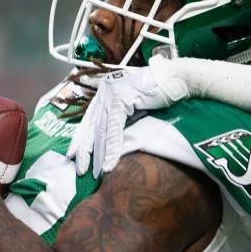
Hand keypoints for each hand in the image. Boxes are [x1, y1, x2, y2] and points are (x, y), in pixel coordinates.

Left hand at [66, 53, 188, 176]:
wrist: (177, 79)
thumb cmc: (159, 93)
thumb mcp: (133, 107)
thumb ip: (120, 119)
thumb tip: (110, 140)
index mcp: (105, 92)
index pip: (88, 119)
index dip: (80, 139)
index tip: (73, 155)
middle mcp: (104, 91)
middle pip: (90, 126)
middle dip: (85, 150)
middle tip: (80, 170)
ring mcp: (111, 93)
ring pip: (101, 130)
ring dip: (98, 154)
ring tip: (96, 172)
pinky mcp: (121, 98)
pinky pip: (114, 129)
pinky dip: (111, 148)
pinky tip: (109, 163)